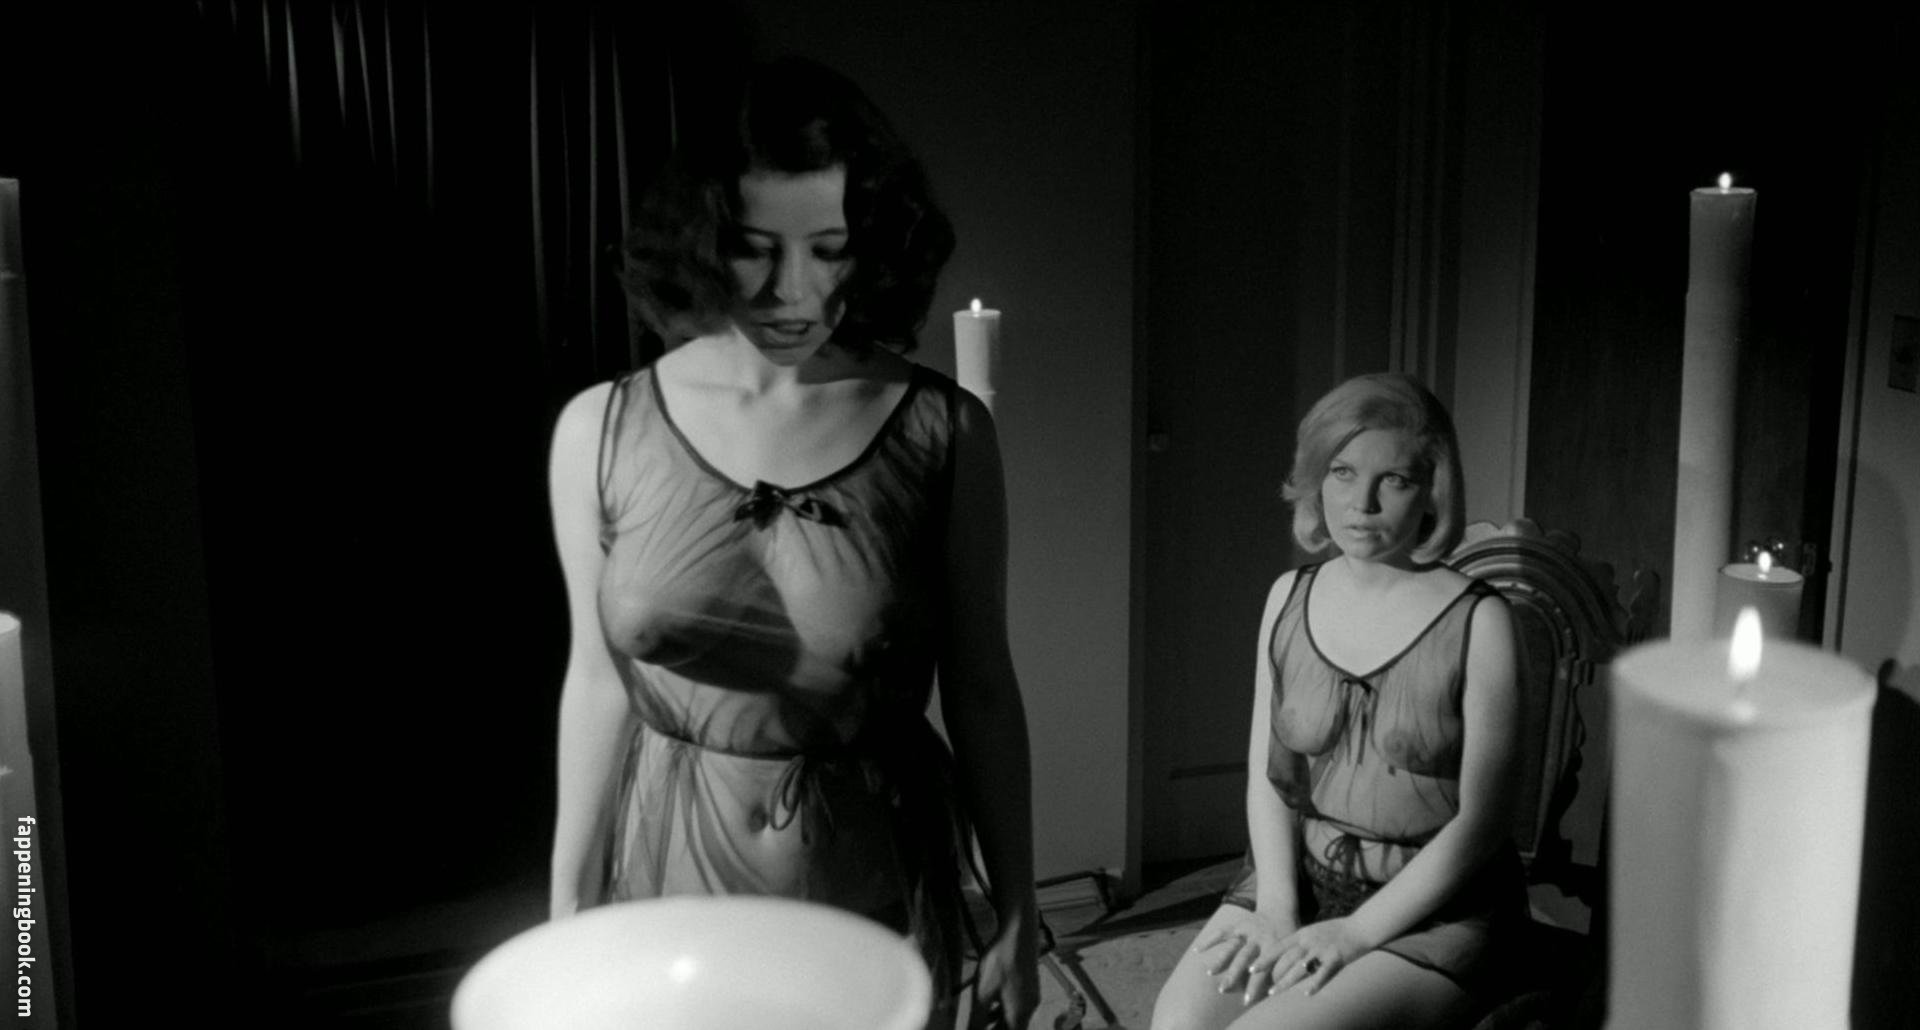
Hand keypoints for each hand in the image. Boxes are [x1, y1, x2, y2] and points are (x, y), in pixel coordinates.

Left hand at [969, 916, 1038, 1028]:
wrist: (1018, 932)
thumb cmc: (1001, 960)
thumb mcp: (983, 993)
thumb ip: (977, 1020)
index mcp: (1020, 1014)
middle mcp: (1030, 1007)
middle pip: (1012, 1029)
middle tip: (976, 1025)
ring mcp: (1031, 996)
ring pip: (1014, 1018)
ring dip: (997, 1023)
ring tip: (980, 1021)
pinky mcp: (1029, 985)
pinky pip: (1017, 1006)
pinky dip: (1002, 1010)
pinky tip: (990, 1003)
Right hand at [1192, 908, 1297, 1005]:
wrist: (1279, 912)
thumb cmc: (1286, 942)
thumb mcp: (1289, 954)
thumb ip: (1283, 971)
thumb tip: (1278, 995)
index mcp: (1273, 947)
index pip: (1263, 969)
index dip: (1255, 985)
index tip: (1247, 1000)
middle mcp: (1259, 939)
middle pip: (1244, 957)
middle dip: (1233, 974)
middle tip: (1223, 989)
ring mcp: (1247, 931)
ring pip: (1232, 945)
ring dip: (1220, 959)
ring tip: (1210, 972)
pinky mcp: (1238, 925)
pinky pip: (1222, 932)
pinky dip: (1209, 940)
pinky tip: (1197, 950)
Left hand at [1245, 917, 1372, 998]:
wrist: (1360, 927)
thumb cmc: (1336, 932)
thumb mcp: (1313, 933)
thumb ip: (1300, 943)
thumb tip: (1285, 955)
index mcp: (1302, 935)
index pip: (1278, 947)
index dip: (1264, 958)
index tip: (1250, 968)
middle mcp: (1309, 941)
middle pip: (1286, 958)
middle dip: (1270, 972)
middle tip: (1256, 984)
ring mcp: (1322, 949)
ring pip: (1300, 967)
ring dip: (1286, 980)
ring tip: (1273, 992)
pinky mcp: (1336, 958)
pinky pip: (1323, 972)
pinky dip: (1314, 983)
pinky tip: (1306, 993)